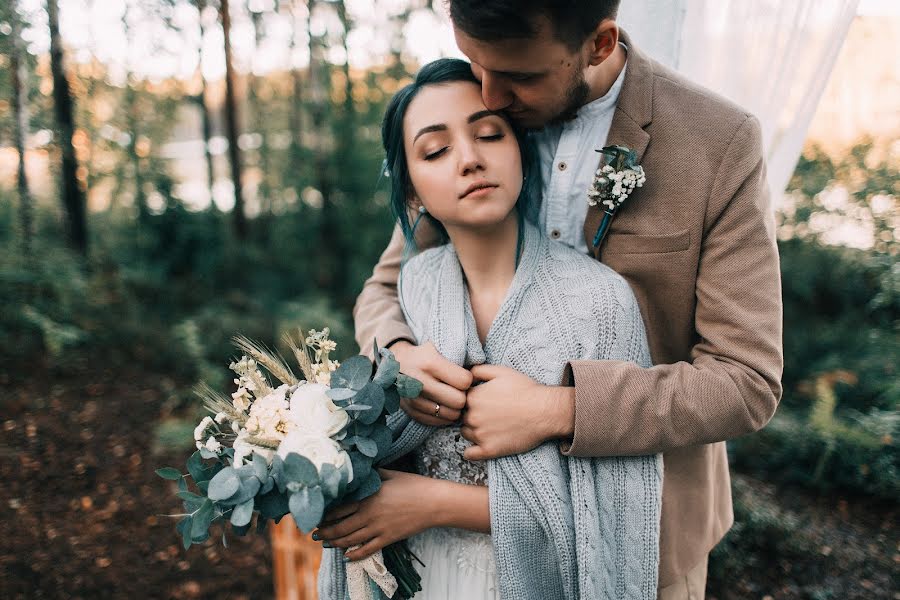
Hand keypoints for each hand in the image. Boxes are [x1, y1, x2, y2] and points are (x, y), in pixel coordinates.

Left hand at [314, 469, 440, 560]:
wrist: (433, 502)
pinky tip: (347, 557)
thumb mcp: (391, 474)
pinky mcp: (388, 538)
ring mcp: (378, 528)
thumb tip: (362, 469)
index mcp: (368, 497)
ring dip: (335, 543)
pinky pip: (367, 550)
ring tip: (326, 543)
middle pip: (340, 527)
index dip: (326, 514)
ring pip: (350, 540)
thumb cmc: (413, 485)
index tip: (317, 516)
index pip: (339, 508)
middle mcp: (369, 514)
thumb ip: (373, 474)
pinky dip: (355, 555)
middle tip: (315, 534)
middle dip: (325, 531)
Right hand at [391, 340, 472, 426]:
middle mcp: (420, 383)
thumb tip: (481, 373)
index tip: (464, 376)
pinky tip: (442, 405)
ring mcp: (414, 400)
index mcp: (429, 363)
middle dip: (463, 396)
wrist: (396, 364)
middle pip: (459, 401)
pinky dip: (443, 416)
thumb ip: (460, 355)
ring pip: (450, 415)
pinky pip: (437, 422)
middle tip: (460, 390)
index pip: (464, 381)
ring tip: (452, 398)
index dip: (468, 379)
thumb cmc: (424, 355)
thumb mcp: (439, 347)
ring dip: (455, 408)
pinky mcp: (411, 412)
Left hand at [461, 364, 574, 460]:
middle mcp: (472, 416)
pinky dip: (472, 451)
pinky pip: (469, 454)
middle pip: (462, 416)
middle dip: (472, 414)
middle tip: (489, 414)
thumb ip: (478, 370)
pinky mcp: (489, 450)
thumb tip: (465, 374)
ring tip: (491, 427)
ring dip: (473, 431)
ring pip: (465, 433)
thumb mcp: (501, 372)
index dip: (470, 399)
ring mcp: (480, 435)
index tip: (483, 401)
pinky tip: (481, 445)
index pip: (460, 399)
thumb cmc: (526, 389)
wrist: (546, 411)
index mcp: (472, 397)